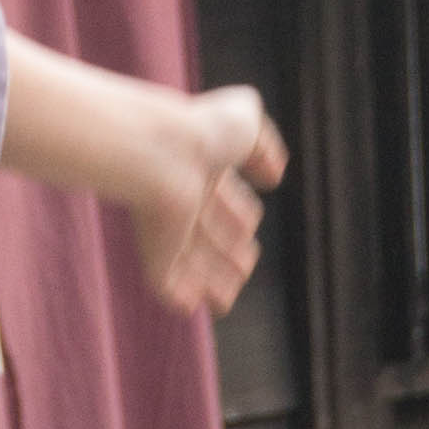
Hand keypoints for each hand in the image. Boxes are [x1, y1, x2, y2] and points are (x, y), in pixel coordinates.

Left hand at [126, 85, 287, 318]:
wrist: (163, 155)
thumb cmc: (202, 133)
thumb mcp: (246, 120)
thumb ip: (263, 144)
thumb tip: (274, 174)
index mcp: (201, 166)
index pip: (223, 194)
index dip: (237, 210)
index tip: (250, 222)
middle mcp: (182, 197)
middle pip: (209, 231)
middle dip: (228, 249)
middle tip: (245, 263)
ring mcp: (166, 227)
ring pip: (190, 263)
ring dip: (211, 282)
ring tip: (226, 300)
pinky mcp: (154, 253)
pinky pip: (164, 282)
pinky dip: (179, 296)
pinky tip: (190, 307)